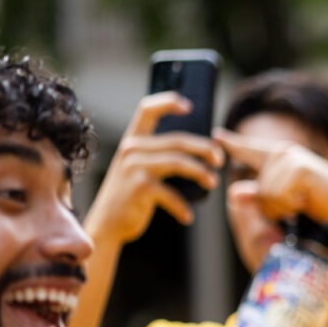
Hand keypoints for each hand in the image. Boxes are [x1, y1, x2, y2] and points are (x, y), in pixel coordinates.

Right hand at [84, 92, 222, 244]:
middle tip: (220, 160)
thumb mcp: (141, 170)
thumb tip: (202, 151)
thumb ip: (160, 156)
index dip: (168, 102)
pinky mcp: (139, 187)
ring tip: (212, 183)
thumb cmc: (131, 197)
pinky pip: (171, 193)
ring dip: (201, 173)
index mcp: (133, 140)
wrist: (107, 224)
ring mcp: (134, 167)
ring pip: (179, 161)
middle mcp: (131, 149)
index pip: (148, 109)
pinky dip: (182, 207)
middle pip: (178, 140)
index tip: (189, 106)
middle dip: (204, 148)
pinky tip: (188, 216)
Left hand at [214, 127, 327, 225]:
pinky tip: (307, 202)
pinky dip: (291, 207)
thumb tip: (234, 192)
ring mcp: (291, 159)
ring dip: (284, 208)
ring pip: (267, 195)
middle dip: (273, 206)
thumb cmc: (321, 202)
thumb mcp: (285, 201)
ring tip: (304, 202)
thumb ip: (260, 196)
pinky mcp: (299, 169)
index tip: (216, 135)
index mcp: (279, 156)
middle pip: (258, 189)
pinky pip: (279, 197)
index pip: (250, 149)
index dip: (233, 144)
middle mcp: (283, 152)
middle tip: (298, 204)